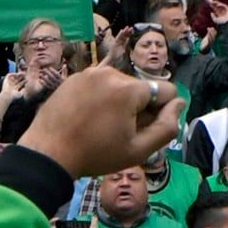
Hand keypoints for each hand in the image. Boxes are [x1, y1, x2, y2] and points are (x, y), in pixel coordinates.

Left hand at [19, 62, 181, 178]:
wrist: (48, 153)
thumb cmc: (96, 155)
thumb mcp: (139, 149)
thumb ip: (167, 127)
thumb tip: (180, 103)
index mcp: (129, 88)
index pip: (166, 90)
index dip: (161, 113)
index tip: (143, 131)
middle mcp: (110, 72)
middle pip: (142, 88)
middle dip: (139, 107)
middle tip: (120, 132)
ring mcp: (90, 72)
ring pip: (121, 85)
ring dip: (120, 102)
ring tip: (102, 125)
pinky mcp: (75, 77)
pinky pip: (100, 84)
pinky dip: (101, 98)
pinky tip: (89, 118)